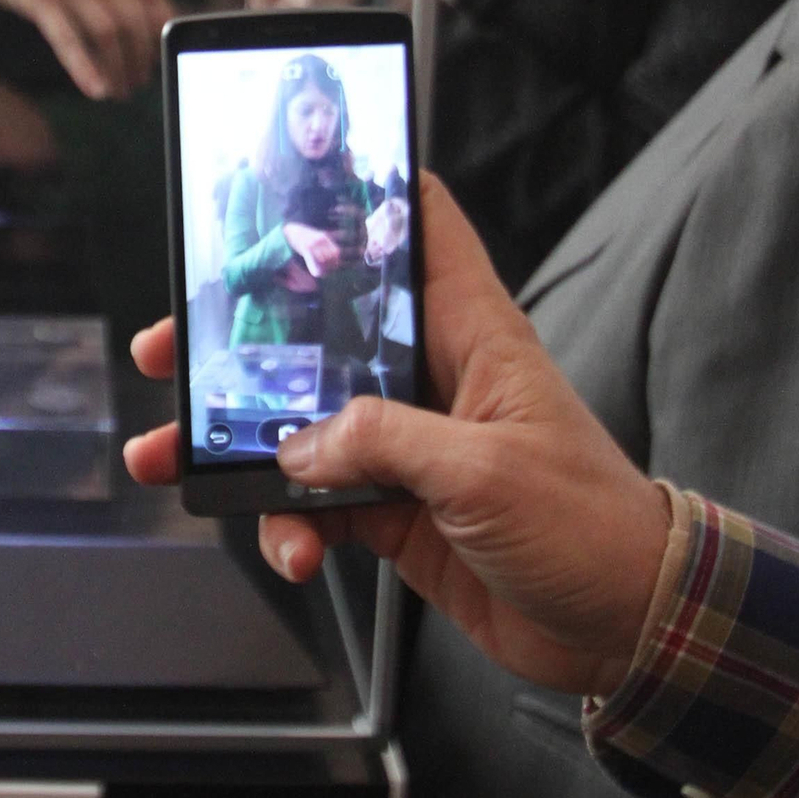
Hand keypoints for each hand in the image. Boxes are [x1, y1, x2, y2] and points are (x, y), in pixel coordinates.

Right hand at [0, 0, 171, 102]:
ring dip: (118, 68)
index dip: (161, 20)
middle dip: (141, 56)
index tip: (162, 49)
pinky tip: (95, 90)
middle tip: (140, 81)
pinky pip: (67, 39)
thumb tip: (132, 10)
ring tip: (119, 91)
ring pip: (106, 31)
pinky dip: (85, 68)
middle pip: (131, 14)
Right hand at [124, 177, 671, 697]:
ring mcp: (409, 446)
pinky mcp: (396, 510)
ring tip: (175, 462)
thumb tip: (299, 443)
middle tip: (173, 350)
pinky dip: (285, 525)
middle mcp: (432, 379)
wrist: (625, 625)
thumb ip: (384, 442)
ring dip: (235, 446)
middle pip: (321, 333)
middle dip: (241, 340)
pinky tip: (286, 549)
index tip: (293, 172)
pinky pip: (315, 503)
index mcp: (472, 335)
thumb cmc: (588, 526)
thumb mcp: (484, 472)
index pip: (421, 229)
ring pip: (300, 425)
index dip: (363, 190)